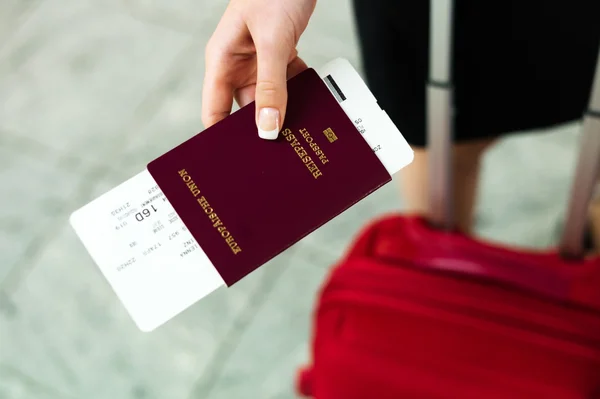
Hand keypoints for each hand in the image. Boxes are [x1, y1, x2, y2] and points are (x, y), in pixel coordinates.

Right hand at [202, 0, 316, 138]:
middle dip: (263, 127)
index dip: (223, 138)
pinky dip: (301, 91)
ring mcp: (260, 61)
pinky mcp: (281, 55)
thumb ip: (271, 85)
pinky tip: (313, 100)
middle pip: (247, 110)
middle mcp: (238, 64)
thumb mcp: (272, 41)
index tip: (240, 160)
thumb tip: (268, 126)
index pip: (214, 112)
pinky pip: (290, 83)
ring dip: (286, 109)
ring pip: (271, 99)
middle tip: (280, 149)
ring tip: (301, 128)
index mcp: (222, 61)